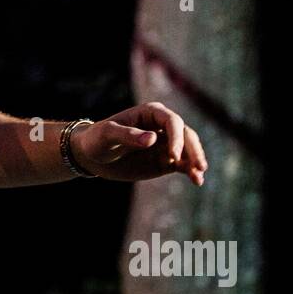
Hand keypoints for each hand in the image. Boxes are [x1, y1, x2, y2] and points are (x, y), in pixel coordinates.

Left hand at [70, 102, 207, 185]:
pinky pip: (182, 164)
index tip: (172, 155)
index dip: (176, 137)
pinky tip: (197, 181)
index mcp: (150, 112)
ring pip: (188, 150)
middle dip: (193, 150)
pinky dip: (190, 171)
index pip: (172, 121)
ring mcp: (165, 144)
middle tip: (198, 166)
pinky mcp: (165, 161)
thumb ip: (128, 135)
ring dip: (196, 161)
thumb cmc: (97, 139)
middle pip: (186, 134)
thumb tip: (153, 138)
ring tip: (199, 176)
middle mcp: (162, 126)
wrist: (93, 156)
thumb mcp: (108, 135)